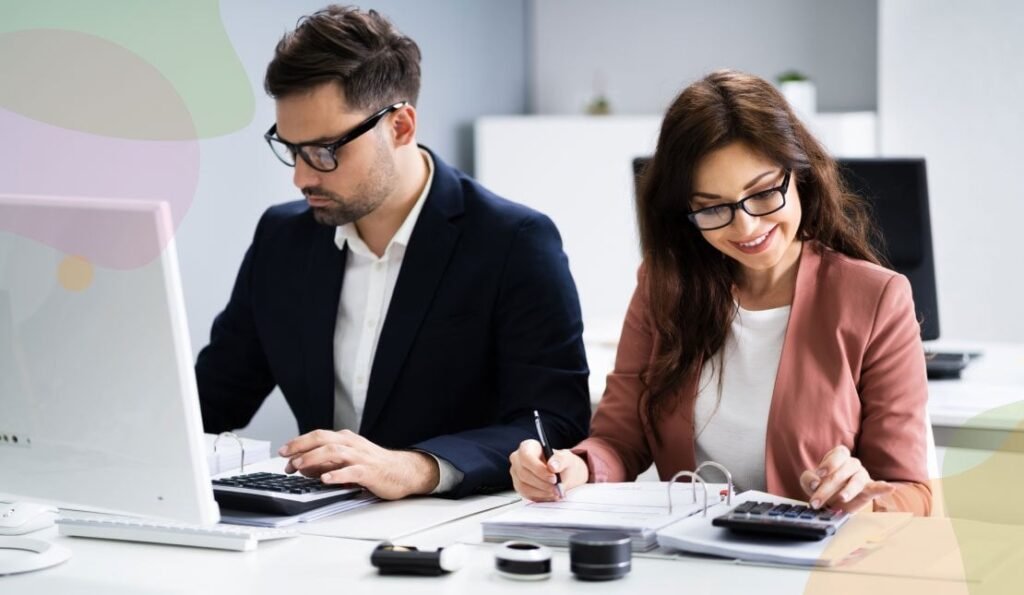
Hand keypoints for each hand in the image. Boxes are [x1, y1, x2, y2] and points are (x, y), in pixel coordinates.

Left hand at [279, 429, 439, 499]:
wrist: (403, 472)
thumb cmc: (375, 466)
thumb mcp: (348, 461)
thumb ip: (326, 463)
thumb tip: (304, 468)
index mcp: (346, 440)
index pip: (318, 436)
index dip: (299, 442)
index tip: (284, 452)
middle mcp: (352, 445)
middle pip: (323, 439)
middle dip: (301, 447)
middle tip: (286, 457)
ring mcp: (361, 457)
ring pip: (335, 452)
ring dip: (314, 459)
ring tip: (300, 466)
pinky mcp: (370, 472)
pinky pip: (352, 472)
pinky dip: (337, 475)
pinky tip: (326, 479)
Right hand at [509, 439, 587, 501]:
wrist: (563, 475)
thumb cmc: (561, 463)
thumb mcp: (566, 458)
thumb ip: (560, 460)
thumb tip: (552, 466)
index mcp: (528, 447)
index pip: (526, 457)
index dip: (538, 469)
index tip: (553, 477)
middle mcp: (518, 459)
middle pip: (524, 473)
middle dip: (542, 483)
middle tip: (557, 488)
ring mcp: (516, 474)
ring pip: (524, 486)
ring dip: (542, 492)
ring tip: (556, 492)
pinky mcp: (519, 487)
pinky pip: (526, 495)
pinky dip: (540, 497)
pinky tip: (550, 495)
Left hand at [800, 445, 894, 512]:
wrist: (831, 502)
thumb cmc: (821, 487)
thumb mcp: (809, 482)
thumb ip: (808, 479)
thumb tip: (815, 483)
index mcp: (839, 456)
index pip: (839, 453)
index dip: (829, 462)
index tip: (819, 474)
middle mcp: (852, 463)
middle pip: (843, 471)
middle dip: (827, 486)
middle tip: (816, 500)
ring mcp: (862, 476)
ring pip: (857, 480)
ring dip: (849, 489)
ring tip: (841, 498)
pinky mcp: (869, 490)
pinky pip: (877, 487)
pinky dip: (883, 487)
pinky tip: (889, 488)